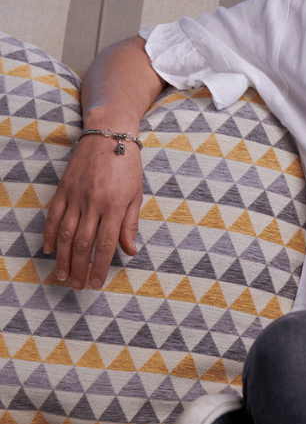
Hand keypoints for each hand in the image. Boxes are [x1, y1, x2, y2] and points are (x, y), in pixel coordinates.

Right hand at [43, 135, 143, 289]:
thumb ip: (130, 225)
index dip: (99, 267)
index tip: (96, 283)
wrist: (109, 136)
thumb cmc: (128, 166)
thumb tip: (130, 251)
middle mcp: (93, 203)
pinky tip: (51, 251)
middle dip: (80, 268)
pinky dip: (51, 235)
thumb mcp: (136, 195)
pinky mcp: (63, 190)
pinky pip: (54, 217)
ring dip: (64, 258)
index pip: (105, 244)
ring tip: (63, 276)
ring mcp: (76, 196)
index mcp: (114, 206)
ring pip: (66, 234)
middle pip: (83, 243)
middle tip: (78, 286)